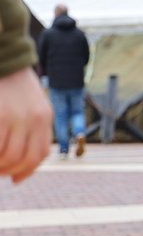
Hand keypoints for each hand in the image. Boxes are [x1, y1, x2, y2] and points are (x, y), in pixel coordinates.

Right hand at [0, 67, 52, 183]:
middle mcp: (35, 119)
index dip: (28, 171)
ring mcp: (17, 117)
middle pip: (25, 159)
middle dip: (10, 171)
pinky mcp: (0, 116)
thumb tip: (21, 159)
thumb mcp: (31, 104)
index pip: (40, 154)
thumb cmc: (12, 83)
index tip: (15, 178)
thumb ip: (31, 126)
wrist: (4, 57)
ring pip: (9, 156)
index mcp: (45, 117)